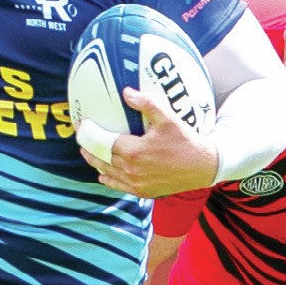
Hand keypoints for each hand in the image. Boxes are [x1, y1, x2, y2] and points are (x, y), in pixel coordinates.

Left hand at [80, 89, 217, 196]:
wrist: (203, 167)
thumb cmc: (185, 140)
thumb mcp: (168, 118)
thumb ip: (147, 104)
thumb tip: (127, 92)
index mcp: (134, 152)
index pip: (102, 142)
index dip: (89, 134)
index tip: (82, 125)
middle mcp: (132, 170)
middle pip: (101, 159)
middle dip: (88, 148)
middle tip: (82, 138)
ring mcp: (136, 184)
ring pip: (107, 173)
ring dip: (96, 163)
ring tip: (89, 153)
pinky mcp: (143, 192)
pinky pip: (118, 186)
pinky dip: (108, 178)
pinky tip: (103, 174)